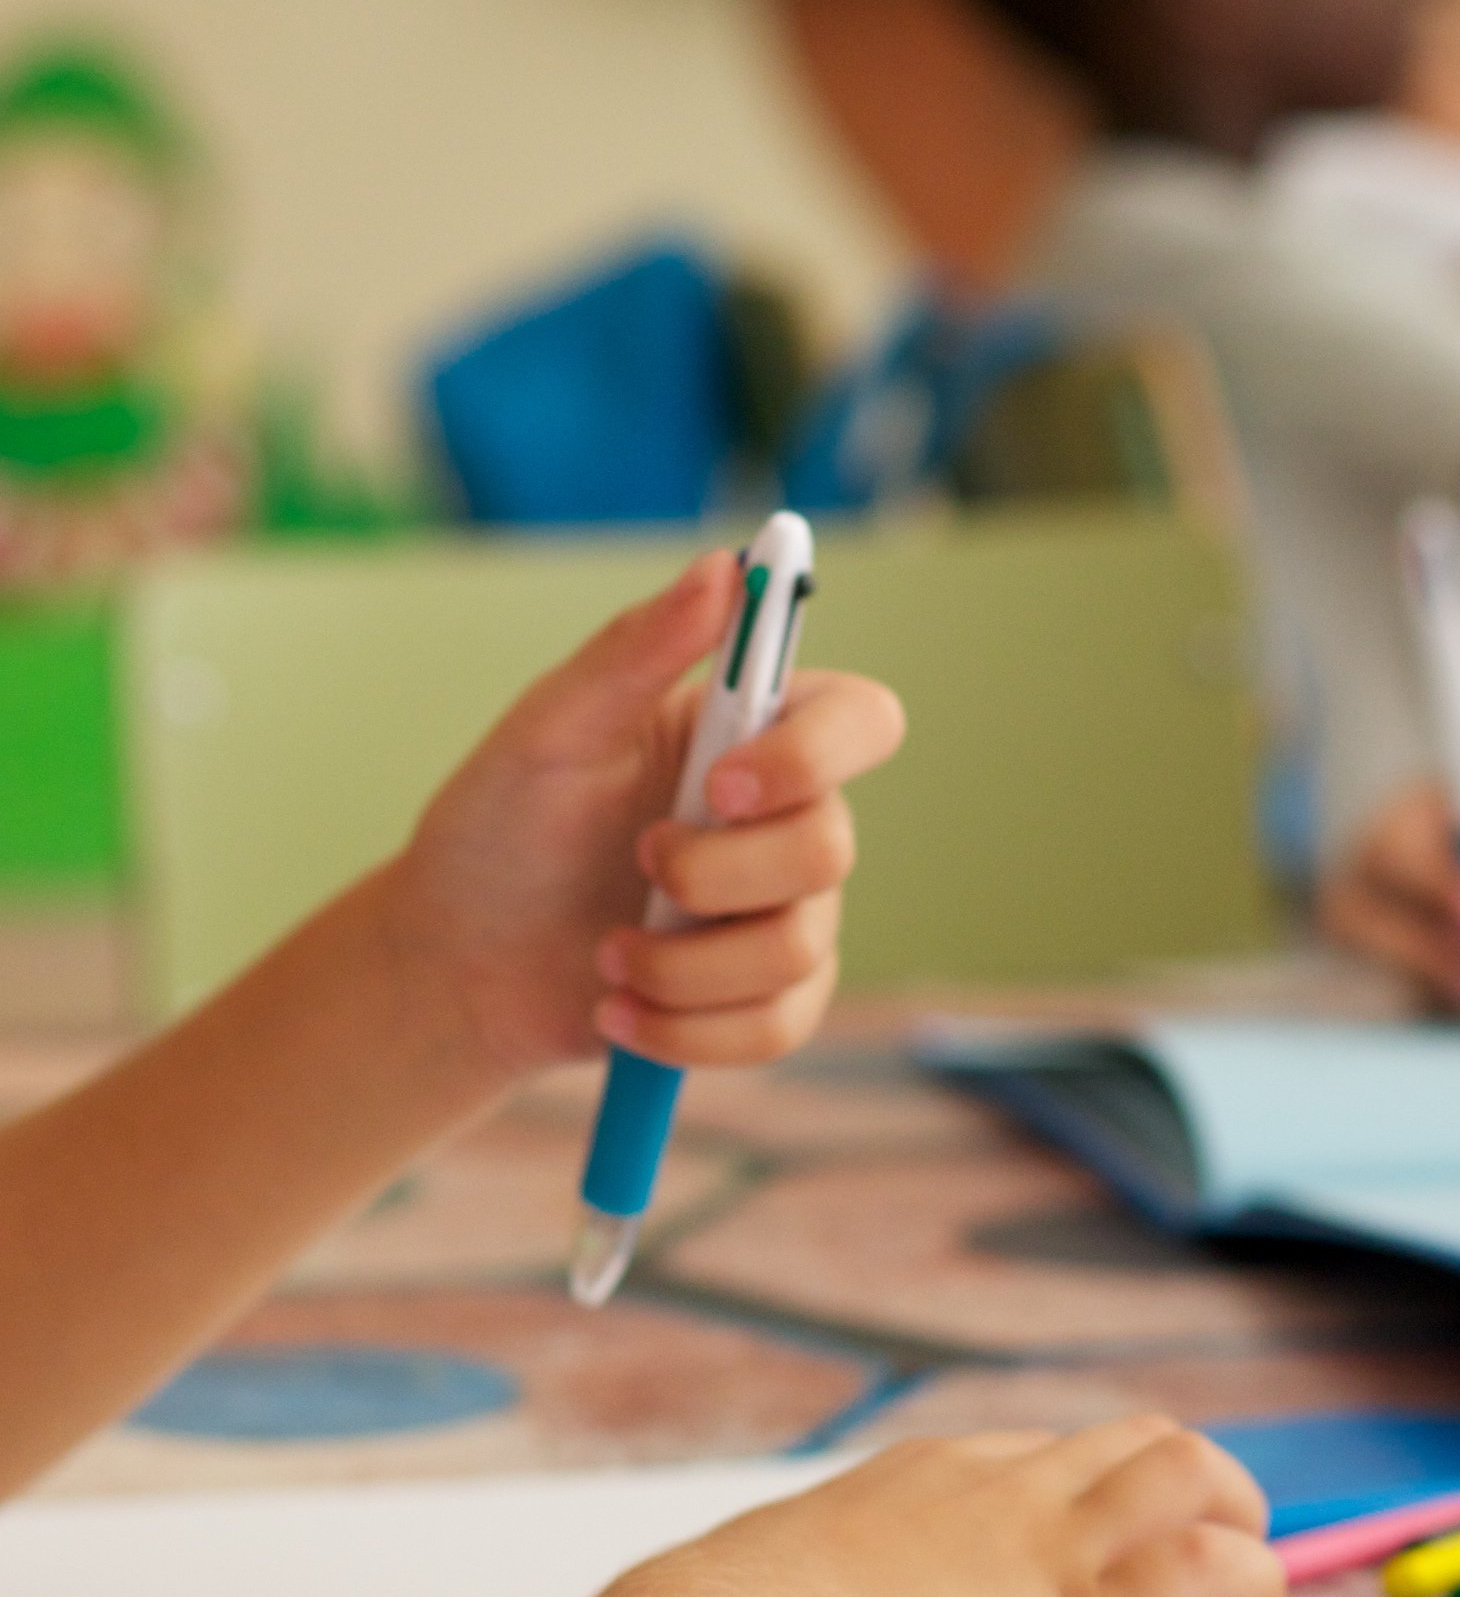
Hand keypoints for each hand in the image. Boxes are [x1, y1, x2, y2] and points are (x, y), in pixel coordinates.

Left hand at [378, 553, 906, 1081]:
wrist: (460, 962)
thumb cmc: (500, 828)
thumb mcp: (550, 729)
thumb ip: (636, 649)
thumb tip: (722, 566)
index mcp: (754, 733)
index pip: (861, 721)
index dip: (817, 753)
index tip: (723, 781)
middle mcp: (788, 819)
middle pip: (831, 846)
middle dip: (717, 874)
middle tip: (637, 865)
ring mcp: (786, 912)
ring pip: (798, 948)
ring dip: (684, 963)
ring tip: (606, 956)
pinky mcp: (769, 998)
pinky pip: (780, 1025)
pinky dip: (689, 1030)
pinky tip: (622, 1011)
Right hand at [641, 1418, 1283, 1596]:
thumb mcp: (752, 1581)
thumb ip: (777, 1588)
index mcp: (927, 1479)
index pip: (1044, 1457)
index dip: (1093, 1493)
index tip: (1102, 1537)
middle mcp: (1003, 1488)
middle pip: (1133, 1440)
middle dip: (1193, 1481)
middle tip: (1216, 1536)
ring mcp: (1049, 1543)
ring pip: (1188, 1470)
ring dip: (1244, 1511)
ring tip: (1260, 1579)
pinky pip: (1203, 1564)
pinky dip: (1254, 1575)